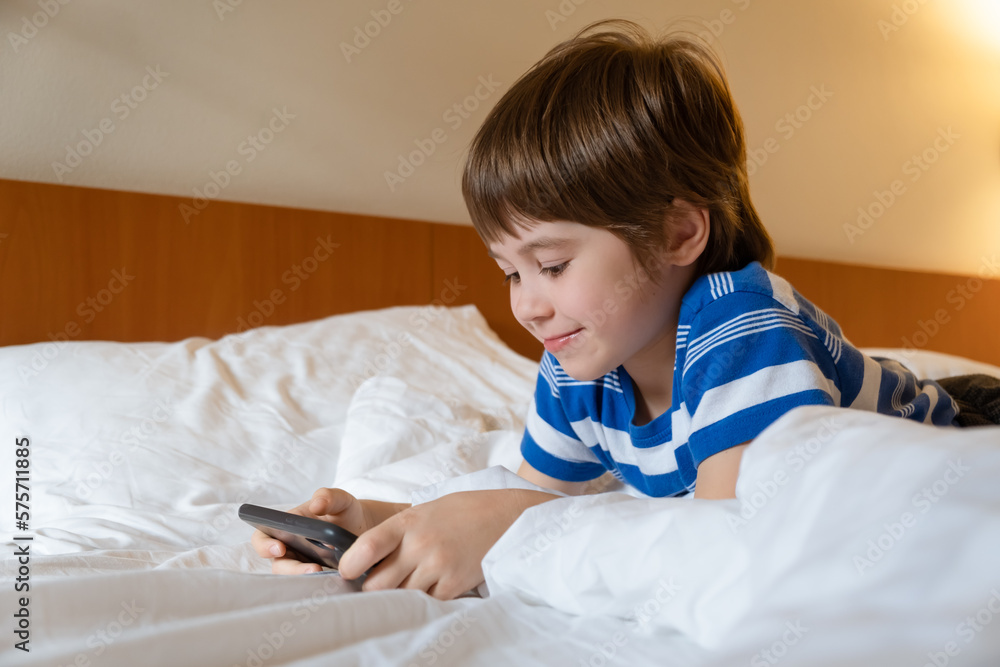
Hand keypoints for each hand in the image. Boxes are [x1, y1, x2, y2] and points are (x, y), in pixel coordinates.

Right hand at [250, 488, 407, 574]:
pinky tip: (332, 582)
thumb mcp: (340, 500)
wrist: (363, 528)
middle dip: (291, 570)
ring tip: (324, 574)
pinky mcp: (316, 577)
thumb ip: (328, 497)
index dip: (264, 546)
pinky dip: (317, 586)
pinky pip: (310, 585)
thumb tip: (316, 505)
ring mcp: (302, 564)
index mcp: (286, 526)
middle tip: (313, 569)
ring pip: (293, 578)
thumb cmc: (344, 511)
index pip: (263, 538)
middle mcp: (289, 548)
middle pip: (278, 564)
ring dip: (305, 579)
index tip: (280, 548)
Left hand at [337, 488, 557, 599]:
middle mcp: (420, 545)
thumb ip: (397, 533)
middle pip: (377, 584)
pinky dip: (423, 601)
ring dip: (397, 597)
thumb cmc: (462, 511)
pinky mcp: (454, 585)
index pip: (367, 547)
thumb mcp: (425, 511)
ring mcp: (438, 567)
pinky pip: (426, 603)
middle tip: (374, 584)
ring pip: (400, 598)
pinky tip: (429, 587)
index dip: (349, 565)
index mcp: (408, 522)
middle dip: (371, 589)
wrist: (507, 515)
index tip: (346, 571)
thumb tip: (367, 560)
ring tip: (404, 585)